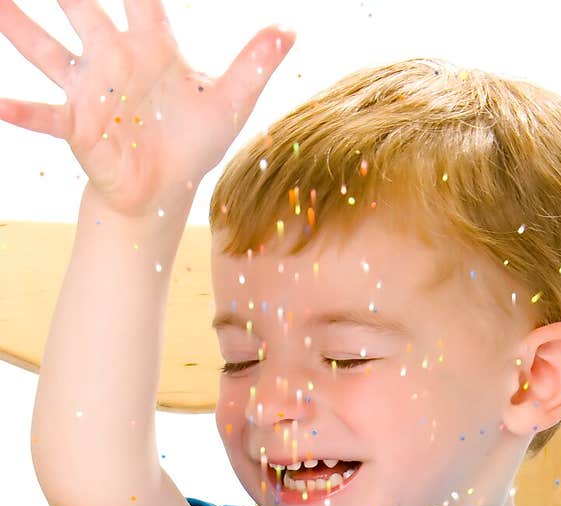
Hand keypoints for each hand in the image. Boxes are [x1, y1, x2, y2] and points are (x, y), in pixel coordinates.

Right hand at [0, 0, 295, 216]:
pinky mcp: (77, 125)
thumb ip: (255, 63)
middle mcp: (112, 57)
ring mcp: (89, 89)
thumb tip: (290, 29)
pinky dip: (21, 110)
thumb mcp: (231, 102)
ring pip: (47, 49)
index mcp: (150, 44)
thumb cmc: (194, 140)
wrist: (164, 189)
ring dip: (20, 28)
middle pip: (82, 8)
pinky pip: (45, 115)